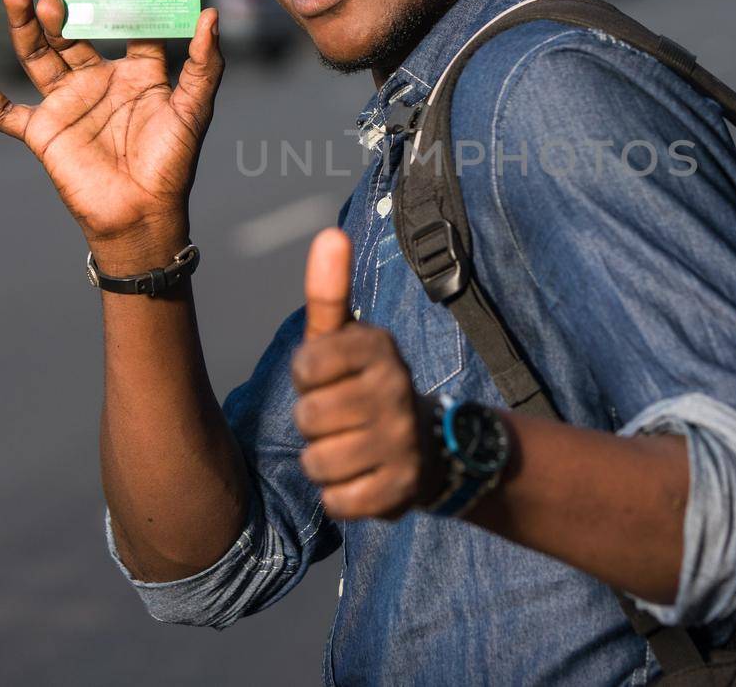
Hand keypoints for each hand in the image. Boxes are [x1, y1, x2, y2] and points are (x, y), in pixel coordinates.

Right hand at [0, 0, 222, 257]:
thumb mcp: (193, 109)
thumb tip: (210, 14)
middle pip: (71, 35)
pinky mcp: (42, 132)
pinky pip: (4, 111)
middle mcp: (97, 81)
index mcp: (136, 72)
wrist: (142, 213)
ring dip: (25, 28)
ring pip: (37, 57)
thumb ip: (204, 64)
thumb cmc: (172, 163)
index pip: (125, 27)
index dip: (120, 1)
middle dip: (61, 12)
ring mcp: (67, 104)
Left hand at [291, 229, 438, 520]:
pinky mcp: (400, 491)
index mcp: (379, 347)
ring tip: (350, 449)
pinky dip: (340, 496)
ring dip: (324, 462)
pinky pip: (336, 502)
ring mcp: (401, 442)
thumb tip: (329, 233)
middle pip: (308, 417)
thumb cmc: (365, 386)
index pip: (306, 364)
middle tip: (342, 418)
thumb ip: (329, 291)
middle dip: (314, 423)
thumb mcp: (347, 339)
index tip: (330, 377)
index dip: (308, 377)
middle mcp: (396, 389)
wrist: (430, 448)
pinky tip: (361, 478)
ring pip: (317, 463)